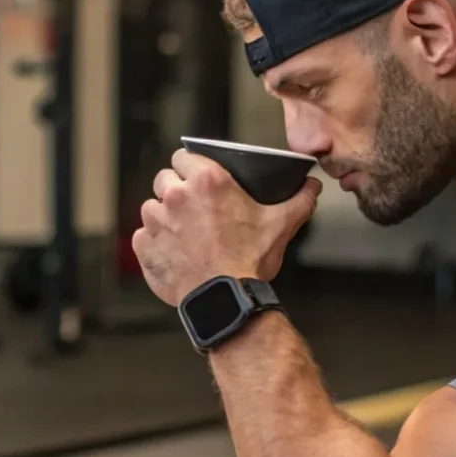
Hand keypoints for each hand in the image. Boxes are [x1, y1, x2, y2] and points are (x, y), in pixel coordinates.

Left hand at [131, 150, 320, 305]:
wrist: (226, 299)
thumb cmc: (250, 260)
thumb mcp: (281, 224)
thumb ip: (298, 200)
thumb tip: (313, 186)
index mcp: (206, 180)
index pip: (182, 156)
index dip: (188, 167)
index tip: (195, 179)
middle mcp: (176, 195)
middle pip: (164, 180)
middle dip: (174, 191)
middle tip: (192, 210)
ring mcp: (156, 221)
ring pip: (151, 208)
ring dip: (163, 217)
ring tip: (183, 235)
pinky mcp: (144, 246)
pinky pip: (142, 236)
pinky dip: (154, 243)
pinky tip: (173, 253)